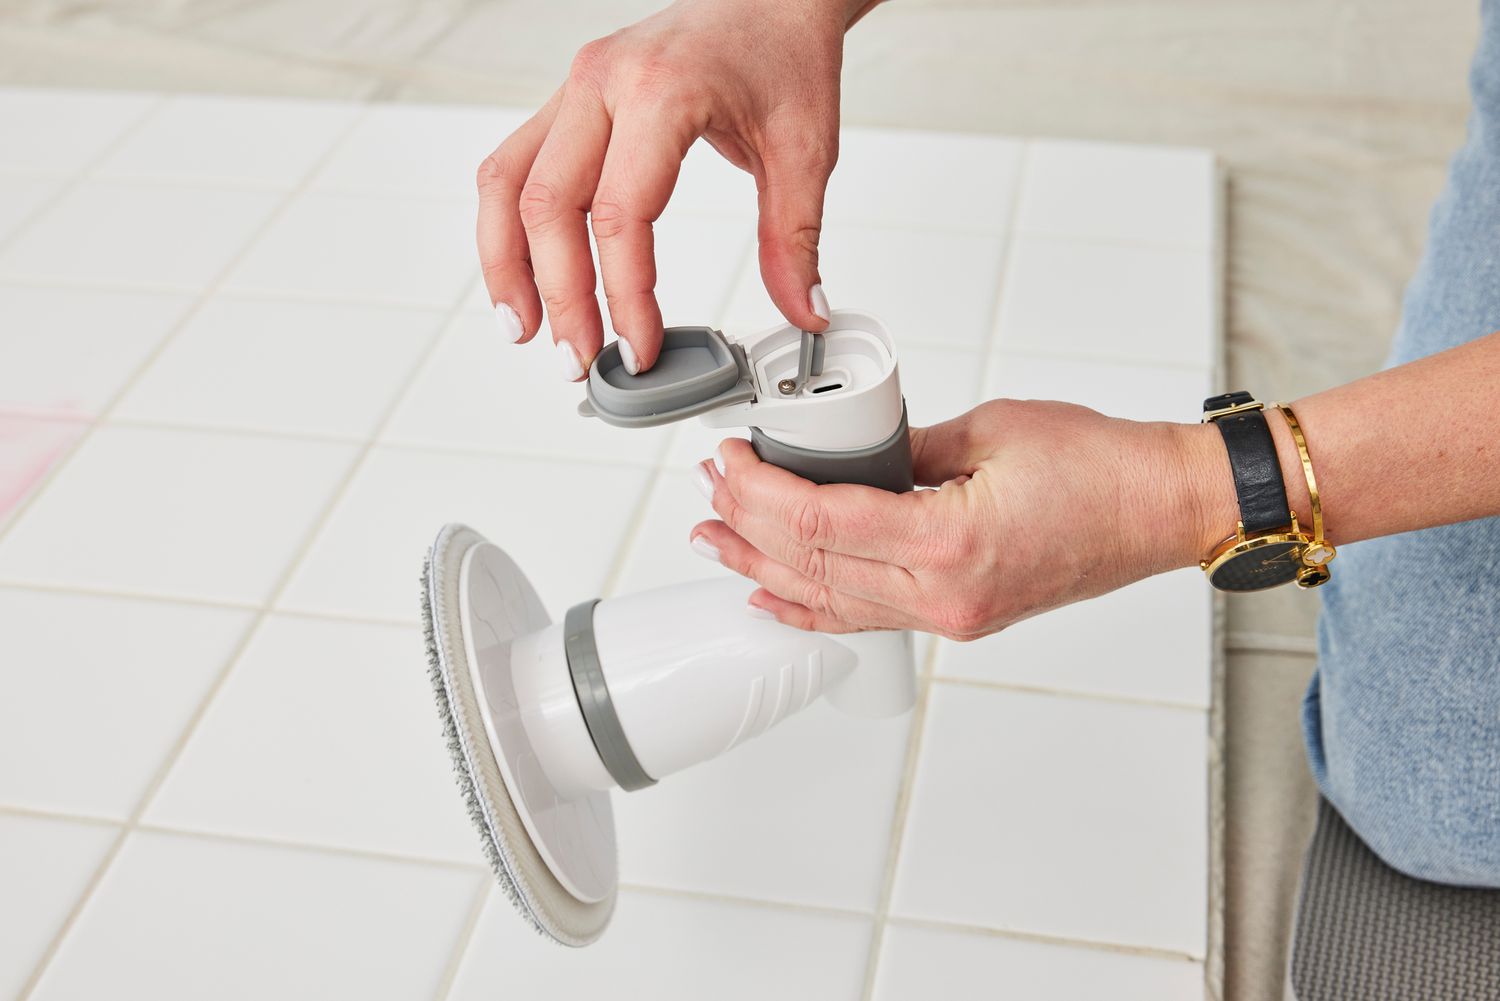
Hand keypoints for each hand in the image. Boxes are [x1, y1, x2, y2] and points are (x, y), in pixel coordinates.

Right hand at [477, 0, 864, 379]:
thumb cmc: (781, 54)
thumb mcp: (806, 151)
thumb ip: (796, 241)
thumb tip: (804, 314)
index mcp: (662, 90)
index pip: (620, 214)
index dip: (625, 294)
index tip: (643, 347)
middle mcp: (601, 82)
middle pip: (548, 207)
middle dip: (560, 296)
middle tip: (579, 359)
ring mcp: (574, 88)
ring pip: (505, 184)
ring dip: (507, 265)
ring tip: (524, 331)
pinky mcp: (567, 102)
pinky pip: (512, 167)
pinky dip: (508, 228)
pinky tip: (523, 278)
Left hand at [690, 400, 1229, 638]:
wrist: (1161, 509)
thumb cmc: (1101, 467)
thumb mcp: (987, 430)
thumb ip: (903, 447)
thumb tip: (844, 453)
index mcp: (950, 542)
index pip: (822, 522)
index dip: (763, 493)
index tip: (730, 461)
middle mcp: (945, 594)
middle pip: (816, 566)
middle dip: (750, 525)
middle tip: (712, 490)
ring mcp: (951, 614)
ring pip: (833, 601)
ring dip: (767, 568)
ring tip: (717, 541)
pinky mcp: (958, 615)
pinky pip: (868, 617)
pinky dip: (814, 606)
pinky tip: (775, 596)